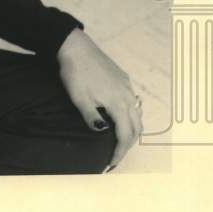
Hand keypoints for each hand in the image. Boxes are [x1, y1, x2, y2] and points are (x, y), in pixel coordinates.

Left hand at [56, 28, 142, 169]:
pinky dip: (130, 115)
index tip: (111, 164)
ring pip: (137, 114)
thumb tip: (103, 132)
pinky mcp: (122, 78)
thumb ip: (92, 118)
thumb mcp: (80, 100)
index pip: (125, 135)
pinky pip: (132, 101)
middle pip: (136, 127)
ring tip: (119, 140)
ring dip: (131, 130)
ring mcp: (127, 86)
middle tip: (116, 156)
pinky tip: (119, 117)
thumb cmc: (76, 74)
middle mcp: (128, 95)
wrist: (75, 47)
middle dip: (128, 144)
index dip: (120, 152)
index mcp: (118, 103)